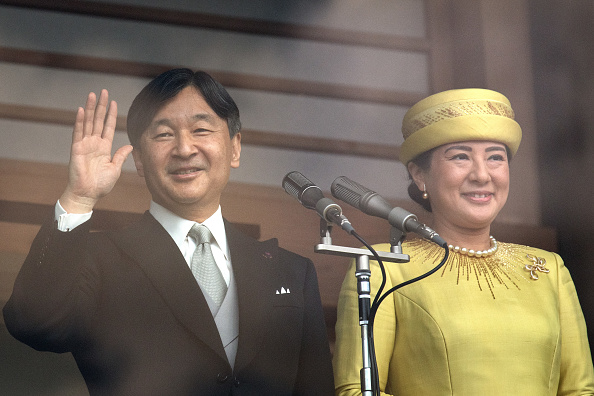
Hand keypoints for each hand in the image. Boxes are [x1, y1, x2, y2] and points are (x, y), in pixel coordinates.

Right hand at [59, 90, 132, 212]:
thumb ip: (121, 156)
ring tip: (92, 95)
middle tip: (103, 91)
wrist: (88, 194)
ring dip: (90, 108)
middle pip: (98, 120)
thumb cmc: (101, 184)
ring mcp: (85, 145)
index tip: (114, 102)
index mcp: (104, 148)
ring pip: (88, 122)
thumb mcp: (116, 169)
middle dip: (101, 106)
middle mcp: (94, 143)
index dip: (111, 114)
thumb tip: (130, 145)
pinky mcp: (76, 149)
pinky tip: (81, 110)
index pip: (108, 127)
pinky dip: (79, 121)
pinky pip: (78, 132)